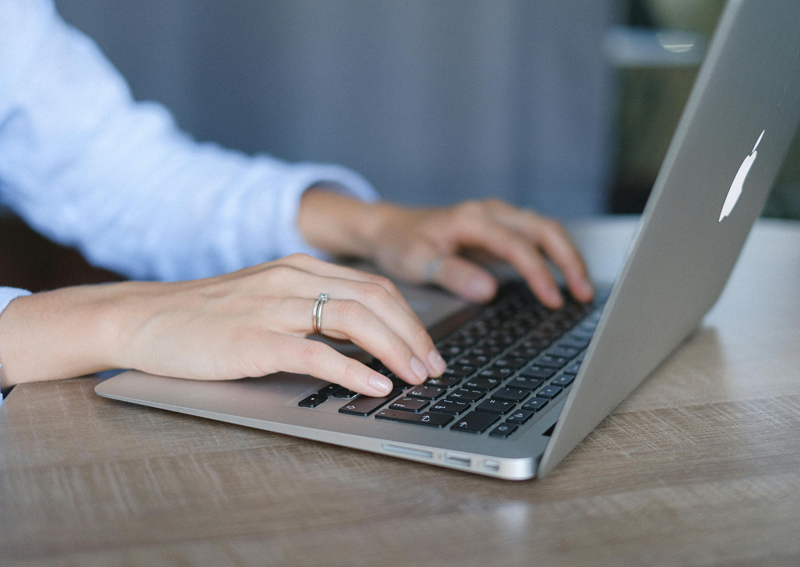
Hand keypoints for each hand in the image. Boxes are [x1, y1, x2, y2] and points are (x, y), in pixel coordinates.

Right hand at [0, 254, 446, 395]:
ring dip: (395, 350)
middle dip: (414, 335)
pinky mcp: (254, 340)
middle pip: (375, 300)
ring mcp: (274, 307)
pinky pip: (316, 353)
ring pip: (355, 319)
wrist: (143, 317)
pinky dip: (353, 370)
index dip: (409, 319)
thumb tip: (358, 338)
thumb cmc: (205, 316)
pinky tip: (374, 386)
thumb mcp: (266, 298)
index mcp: (300, 268)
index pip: (373, 287)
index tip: (427, 348)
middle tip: (434, 367)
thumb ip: (309, 308)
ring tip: (417, 377)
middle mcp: (293, 279)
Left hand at [299, 190, 592, 307]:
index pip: (517, 245)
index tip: (553, 300)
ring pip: (544, 230)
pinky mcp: (498, 230)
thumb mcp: (417, 262)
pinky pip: (534, 238)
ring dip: (566, 257)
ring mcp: (497, 219)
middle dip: (568, 260)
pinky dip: (553, 256)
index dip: (539, 273)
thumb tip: (489, 290)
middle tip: (584, 293)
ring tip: (581, 290)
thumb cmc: (401, 244)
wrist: (389, 228)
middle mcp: (490, 213)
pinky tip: (561, 279)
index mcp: (472, 219)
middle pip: (544, 229)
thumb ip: (453, 274)